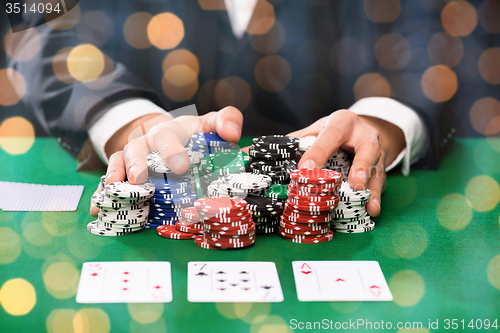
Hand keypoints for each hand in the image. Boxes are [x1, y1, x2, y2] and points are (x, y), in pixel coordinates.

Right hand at [90, 106, 243, 216]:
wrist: (171, 139)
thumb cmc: (194, 136)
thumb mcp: (210, 125)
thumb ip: (225, 121)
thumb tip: (232, 134)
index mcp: (170, 132)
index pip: (169, 135)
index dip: (172, 149)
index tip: (181, 166)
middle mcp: (147, 143)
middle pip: (137, 148)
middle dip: (137, 162)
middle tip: (139, 178)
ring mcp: (132, 158)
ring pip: (118, 161)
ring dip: (115, 175)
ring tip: (114, 189)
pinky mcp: (123, 173)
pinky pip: (109, 181)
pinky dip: (102, 193)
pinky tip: (98, 207)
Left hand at [288, 109, 404, 216]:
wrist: (360, 129)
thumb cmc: (331, 132)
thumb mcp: (316, 130)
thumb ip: (296, 140)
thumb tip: (264, 153)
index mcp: (343, 122)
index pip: (331, 135)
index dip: (319, 152)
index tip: (305, 169)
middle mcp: (364, 135)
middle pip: (367, 149)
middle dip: (361, 167)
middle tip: (355, 185)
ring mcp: (377, 152)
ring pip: (377, 169)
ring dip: (372, 189)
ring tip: (368, 206)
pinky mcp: (382, 167)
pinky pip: (381, 182)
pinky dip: (376, 197)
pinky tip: (372, 210)